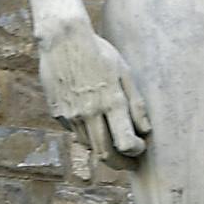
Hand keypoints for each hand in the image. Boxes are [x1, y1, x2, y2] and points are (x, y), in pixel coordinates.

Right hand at [38, 21, 150, 165]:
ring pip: (89, 145)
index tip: (140, 147)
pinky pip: (74, 131)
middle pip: (105, 154)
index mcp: (111, 102)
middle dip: (121, 163)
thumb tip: (145, 130)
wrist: (62, 39)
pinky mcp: (57, 113)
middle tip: (130, 162)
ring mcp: (70, 115)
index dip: (135, 152)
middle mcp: (90, 113)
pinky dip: (86, 133)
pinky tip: (92, 121)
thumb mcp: (124, 72)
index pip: (124, 143)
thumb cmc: (99, 53)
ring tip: (113, 142)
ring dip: (103, 149)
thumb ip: (136, 104)